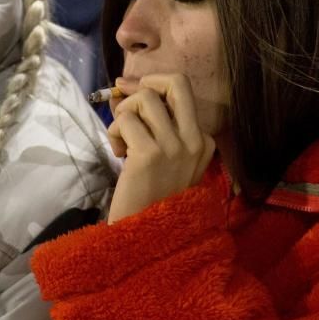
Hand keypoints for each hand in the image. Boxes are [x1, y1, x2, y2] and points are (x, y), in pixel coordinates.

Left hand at [107, 74, 214, 223]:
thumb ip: (157, 125)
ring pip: (145, 98)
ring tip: (121, 140)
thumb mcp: (167, 160)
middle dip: (144, 84)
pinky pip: (126, 120)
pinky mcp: (150, 154)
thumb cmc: (153, 198)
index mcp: (204, 141)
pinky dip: (114, 131)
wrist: (148, 237)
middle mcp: (195, 140)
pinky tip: (118, 154)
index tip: (131, 99)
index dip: (152, 88)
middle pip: (175, 82)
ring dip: (124, 114)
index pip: (182, 92)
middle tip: (126, 105)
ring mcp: (174, 146)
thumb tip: (127, 86)